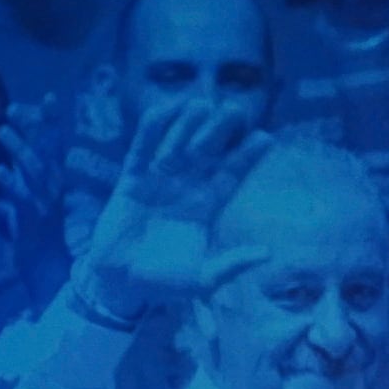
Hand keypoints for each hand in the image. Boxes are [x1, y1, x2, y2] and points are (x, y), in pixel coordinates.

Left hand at [0, 100, 59, 233]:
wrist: (50, 269)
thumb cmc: (43, 235)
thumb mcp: (36, 200)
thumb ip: (24, 181)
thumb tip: (8, 165)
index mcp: (59, 179)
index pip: (58, 143)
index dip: (53, 120)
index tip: (48, 96)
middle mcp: (56, 186)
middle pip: (48, 150)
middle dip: (34, 127)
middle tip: (13, 108)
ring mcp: (46, 201)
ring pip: (35, 169)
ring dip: (20, 149)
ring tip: (3, 130)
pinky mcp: (34, 219)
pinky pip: (22, 198)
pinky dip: (11, 184)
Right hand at [76, 95, 271, 322]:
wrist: (122, 284)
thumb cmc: (164, 282)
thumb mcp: (202, 280)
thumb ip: (231, 265)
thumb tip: (266, 253)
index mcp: (208, 205)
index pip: (232, 173)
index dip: (248, 155)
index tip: (265, 138)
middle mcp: (187, 185)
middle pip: (209, 149)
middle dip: (222, 129)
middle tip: (234, 110)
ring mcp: (159, 179)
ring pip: (178, 141)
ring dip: (190, 122)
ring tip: (202, 104)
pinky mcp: (132, 179)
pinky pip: (142, 148)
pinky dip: (152, 129)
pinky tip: (166, 108)